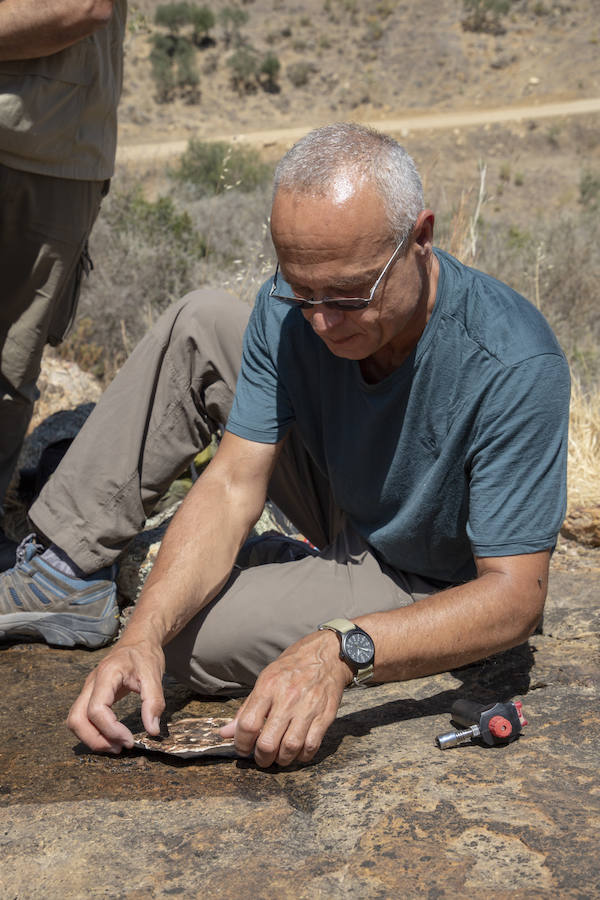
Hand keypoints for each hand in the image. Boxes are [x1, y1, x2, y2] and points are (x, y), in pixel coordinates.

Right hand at [67, 640, 165, 752]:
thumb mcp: (155, 675)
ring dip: (92, 738)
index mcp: (106, 675)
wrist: (138, 641)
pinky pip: (82, 718)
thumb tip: (152, 731)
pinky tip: (112, 736)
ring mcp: (88, 689)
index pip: (96, 709)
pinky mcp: (91, 695)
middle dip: (95, 740)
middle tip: (120, 748)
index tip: (130, 739)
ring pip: (75, 721)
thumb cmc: (145, 655)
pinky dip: (93, 732)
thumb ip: (154, 702)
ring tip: (117, 745)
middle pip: (76, 719)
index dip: (110, 729)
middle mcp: (91, 683)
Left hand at [220, 630, 351, 766]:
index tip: (243, 748)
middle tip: (261, 758)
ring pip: (290, 748)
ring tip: (278, 756)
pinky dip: (302, 756)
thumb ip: (246, 708)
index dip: (241, 743)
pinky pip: (311, 746)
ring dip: (281, 760)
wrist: (326, 655)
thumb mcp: (265, 679)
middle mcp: (288, 698)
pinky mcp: (325, 716)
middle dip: (261, 758)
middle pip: (268, 742)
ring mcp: (308, 708)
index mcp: (268, 687)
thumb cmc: (292, 667)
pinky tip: (297, 752)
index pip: (248, 724)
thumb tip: (226, 733)